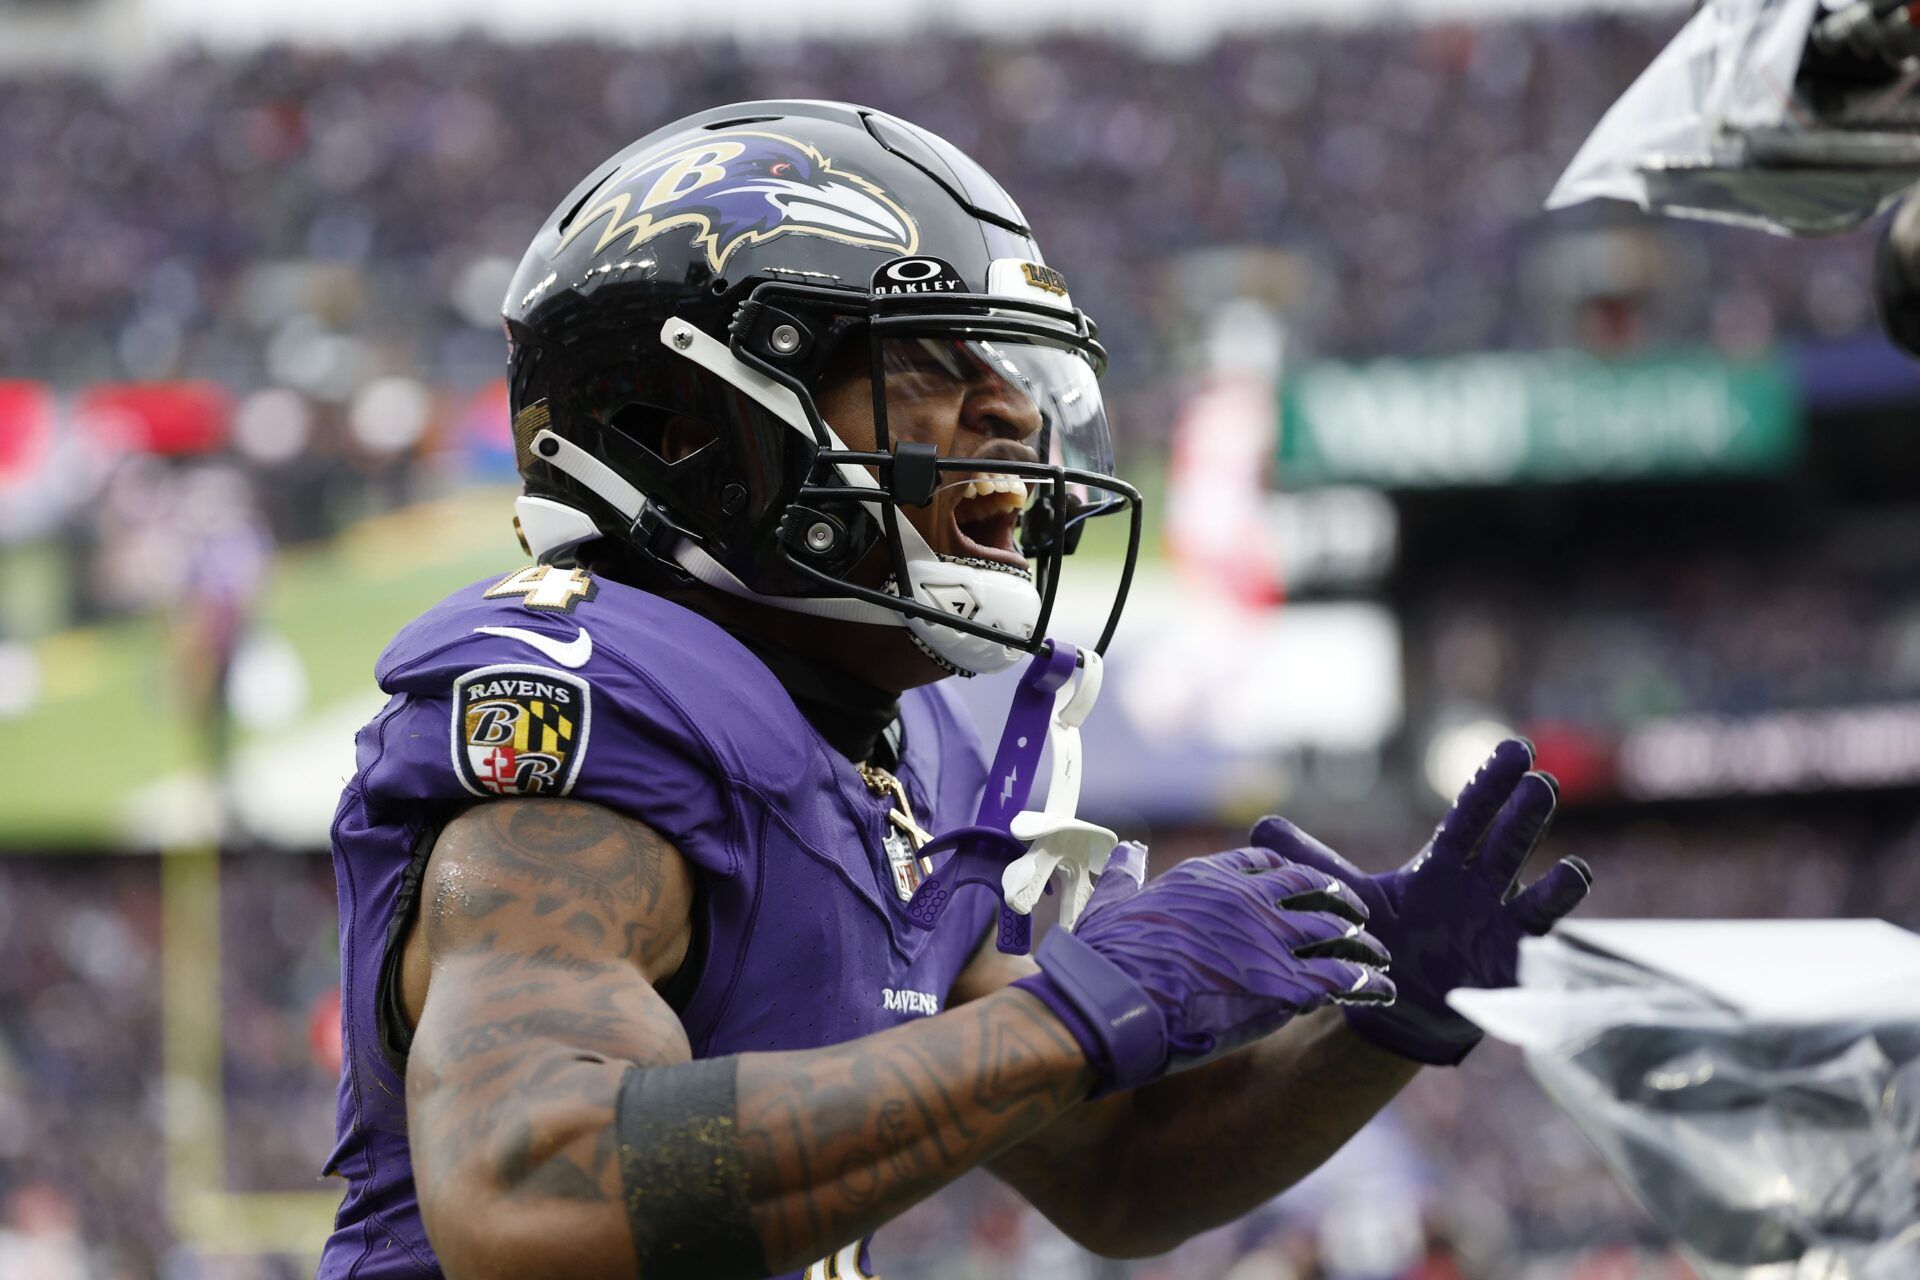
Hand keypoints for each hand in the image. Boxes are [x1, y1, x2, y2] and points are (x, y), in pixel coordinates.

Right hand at [1013, 842, 1394, 1096]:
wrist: (1109, 1005)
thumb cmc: (1103, 961)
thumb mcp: (1112, 904)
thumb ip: (1127, 875)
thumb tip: (1129, 850)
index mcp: (1206, 879)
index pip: (1263, 863)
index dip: (1289, 874)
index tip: (1303, 884)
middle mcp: (1245, 901)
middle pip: (1310, 888)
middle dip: (1338, 900)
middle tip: (1355, 913)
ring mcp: (1267, 941)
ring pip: (1334, 931)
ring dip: (1361, 943)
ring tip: (1378, 955)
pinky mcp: (1283, 986)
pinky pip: (1342, 978)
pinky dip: (1367, 983)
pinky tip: (1381, 991)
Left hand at [1251, 738, 1591, 1065]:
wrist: (1398, 1007)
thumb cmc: (1382, 939)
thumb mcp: (1346, 899)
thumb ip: (1308, 862)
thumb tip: (1258, 826)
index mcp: (1445, 865)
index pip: (1469, 817)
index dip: (1490, 786)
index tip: (1514, 750)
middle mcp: (1481, 889)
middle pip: (1507, 844)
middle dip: (1523, 814)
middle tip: (1539, 781)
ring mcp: (1503, 929)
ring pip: (1536, 896)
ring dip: (1555, 880)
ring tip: (1572, 870)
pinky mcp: (1512, 970)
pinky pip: (1542, 953)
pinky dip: (1555, 941)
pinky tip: (1569, 926)